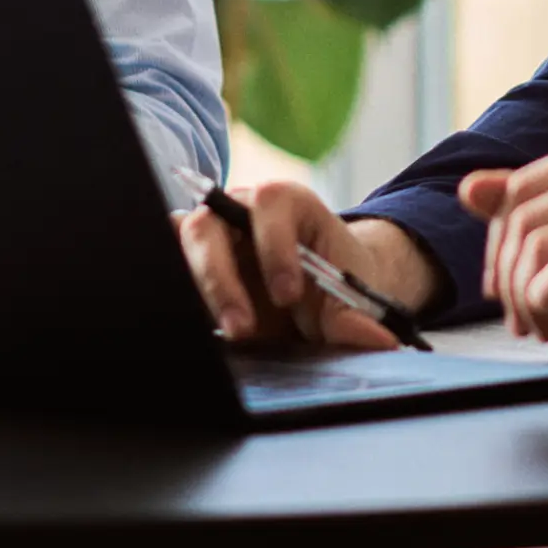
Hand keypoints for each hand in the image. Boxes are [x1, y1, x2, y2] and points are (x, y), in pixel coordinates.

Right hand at [176, 179, 430, 351]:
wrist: (320, 298)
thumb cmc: (333, 283)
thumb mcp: (349, 297)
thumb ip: (356, 319)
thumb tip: (379, 345)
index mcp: (283, 202)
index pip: (268, 203)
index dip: (274, 246)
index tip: (288, 295)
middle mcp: (236, 211)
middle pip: (206, 227)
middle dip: (219, 280)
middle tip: (242, 329)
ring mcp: (207, 240)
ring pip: (179, 249)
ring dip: (197, 293)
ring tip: (226, 336)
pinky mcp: (189, 269)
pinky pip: (168, 275)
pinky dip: (177, 300)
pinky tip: (195, 332)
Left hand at [464, 135, 547, 390]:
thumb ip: (545, 207)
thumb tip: (471, 189)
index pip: (523, 185)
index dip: (499, 241)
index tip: (509, 282)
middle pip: (523, 215)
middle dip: (505, 273)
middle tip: (519, 313)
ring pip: (538, 244)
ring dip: (523, 297)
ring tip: (540, 322)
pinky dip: (542, 306)